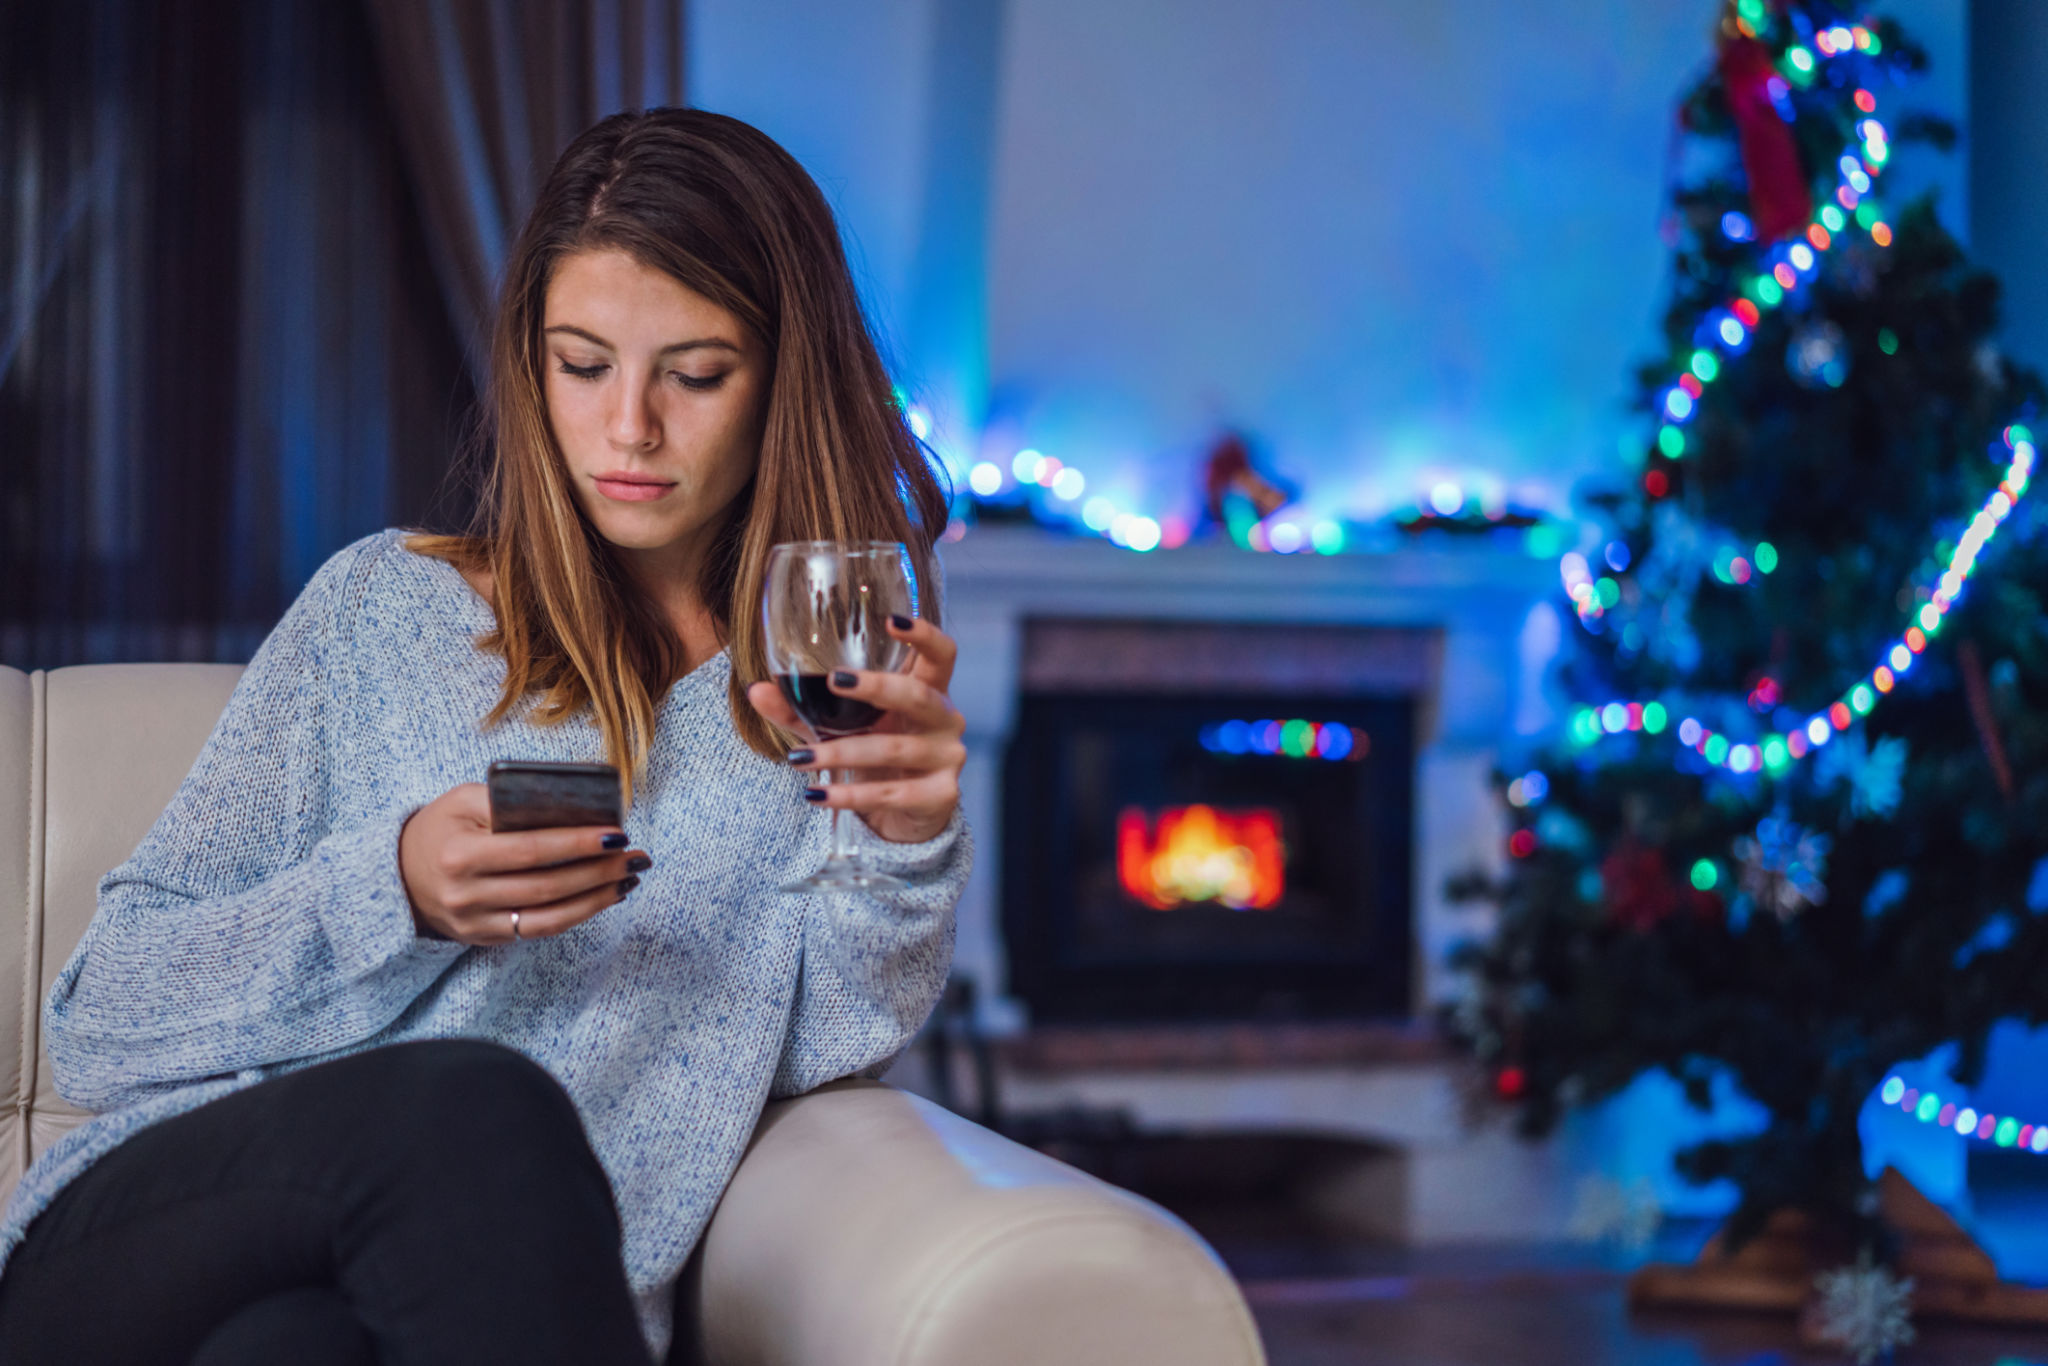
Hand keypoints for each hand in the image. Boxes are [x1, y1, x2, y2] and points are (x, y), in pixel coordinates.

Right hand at [397, 784, 649, 943]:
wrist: (399, 875)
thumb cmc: (441, 828)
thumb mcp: (463, 801)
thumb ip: (507, 800)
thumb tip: (569, 805)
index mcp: (460, 856)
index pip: (530, 850)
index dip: (576, 843)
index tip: (616, 833)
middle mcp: (466, 896)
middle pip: (547, 886)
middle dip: (598, 871)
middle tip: (636, 856)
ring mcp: (476, 924)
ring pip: (550, 917)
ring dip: (597, 898)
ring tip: (629, 877)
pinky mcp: (487, 939)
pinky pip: (541, 930)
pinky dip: (578, 914)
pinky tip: (605, 896)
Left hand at [747, 614, 965, 843]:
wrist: (901, 818)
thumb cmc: (874, 759)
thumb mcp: (839, 729)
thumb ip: (801, 709)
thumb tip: (756, 689)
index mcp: (929, 691)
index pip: (941, 654)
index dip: (924, 635)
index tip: (889, 621)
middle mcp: (946, 719)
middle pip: (918, 695)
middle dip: (876, 686)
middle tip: (833, 680)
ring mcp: (948, 758)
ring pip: (894, 749)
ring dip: (842, 752)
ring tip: (800, 759)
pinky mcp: (941, 796)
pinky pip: (891, 793)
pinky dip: (849, 794)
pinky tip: (817, 794)